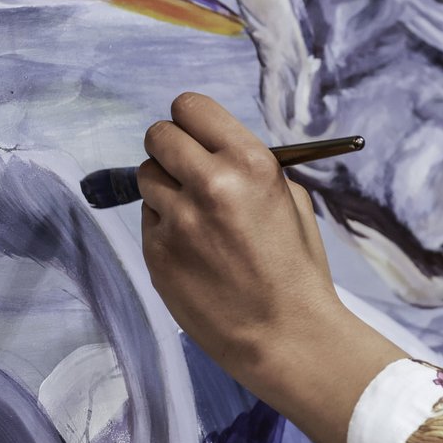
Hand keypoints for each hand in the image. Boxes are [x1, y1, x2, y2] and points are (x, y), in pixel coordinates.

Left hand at [135, 93, 404, 442]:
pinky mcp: (157, 253)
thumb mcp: (291, 201)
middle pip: (158, 136)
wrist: (286, 335)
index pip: (190, 106)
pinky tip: (195, 253)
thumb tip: (213, 150)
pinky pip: (148, 221)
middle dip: (170, 149)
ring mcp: (178, 221)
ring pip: (146, 178)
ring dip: (165, 189)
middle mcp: (210, 184)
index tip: (193, 134)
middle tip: (185, 170)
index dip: (189, 120)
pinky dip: (165, 229)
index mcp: (251, 163)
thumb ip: (250, 169)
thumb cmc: (296, 270)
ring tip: (195, 218)